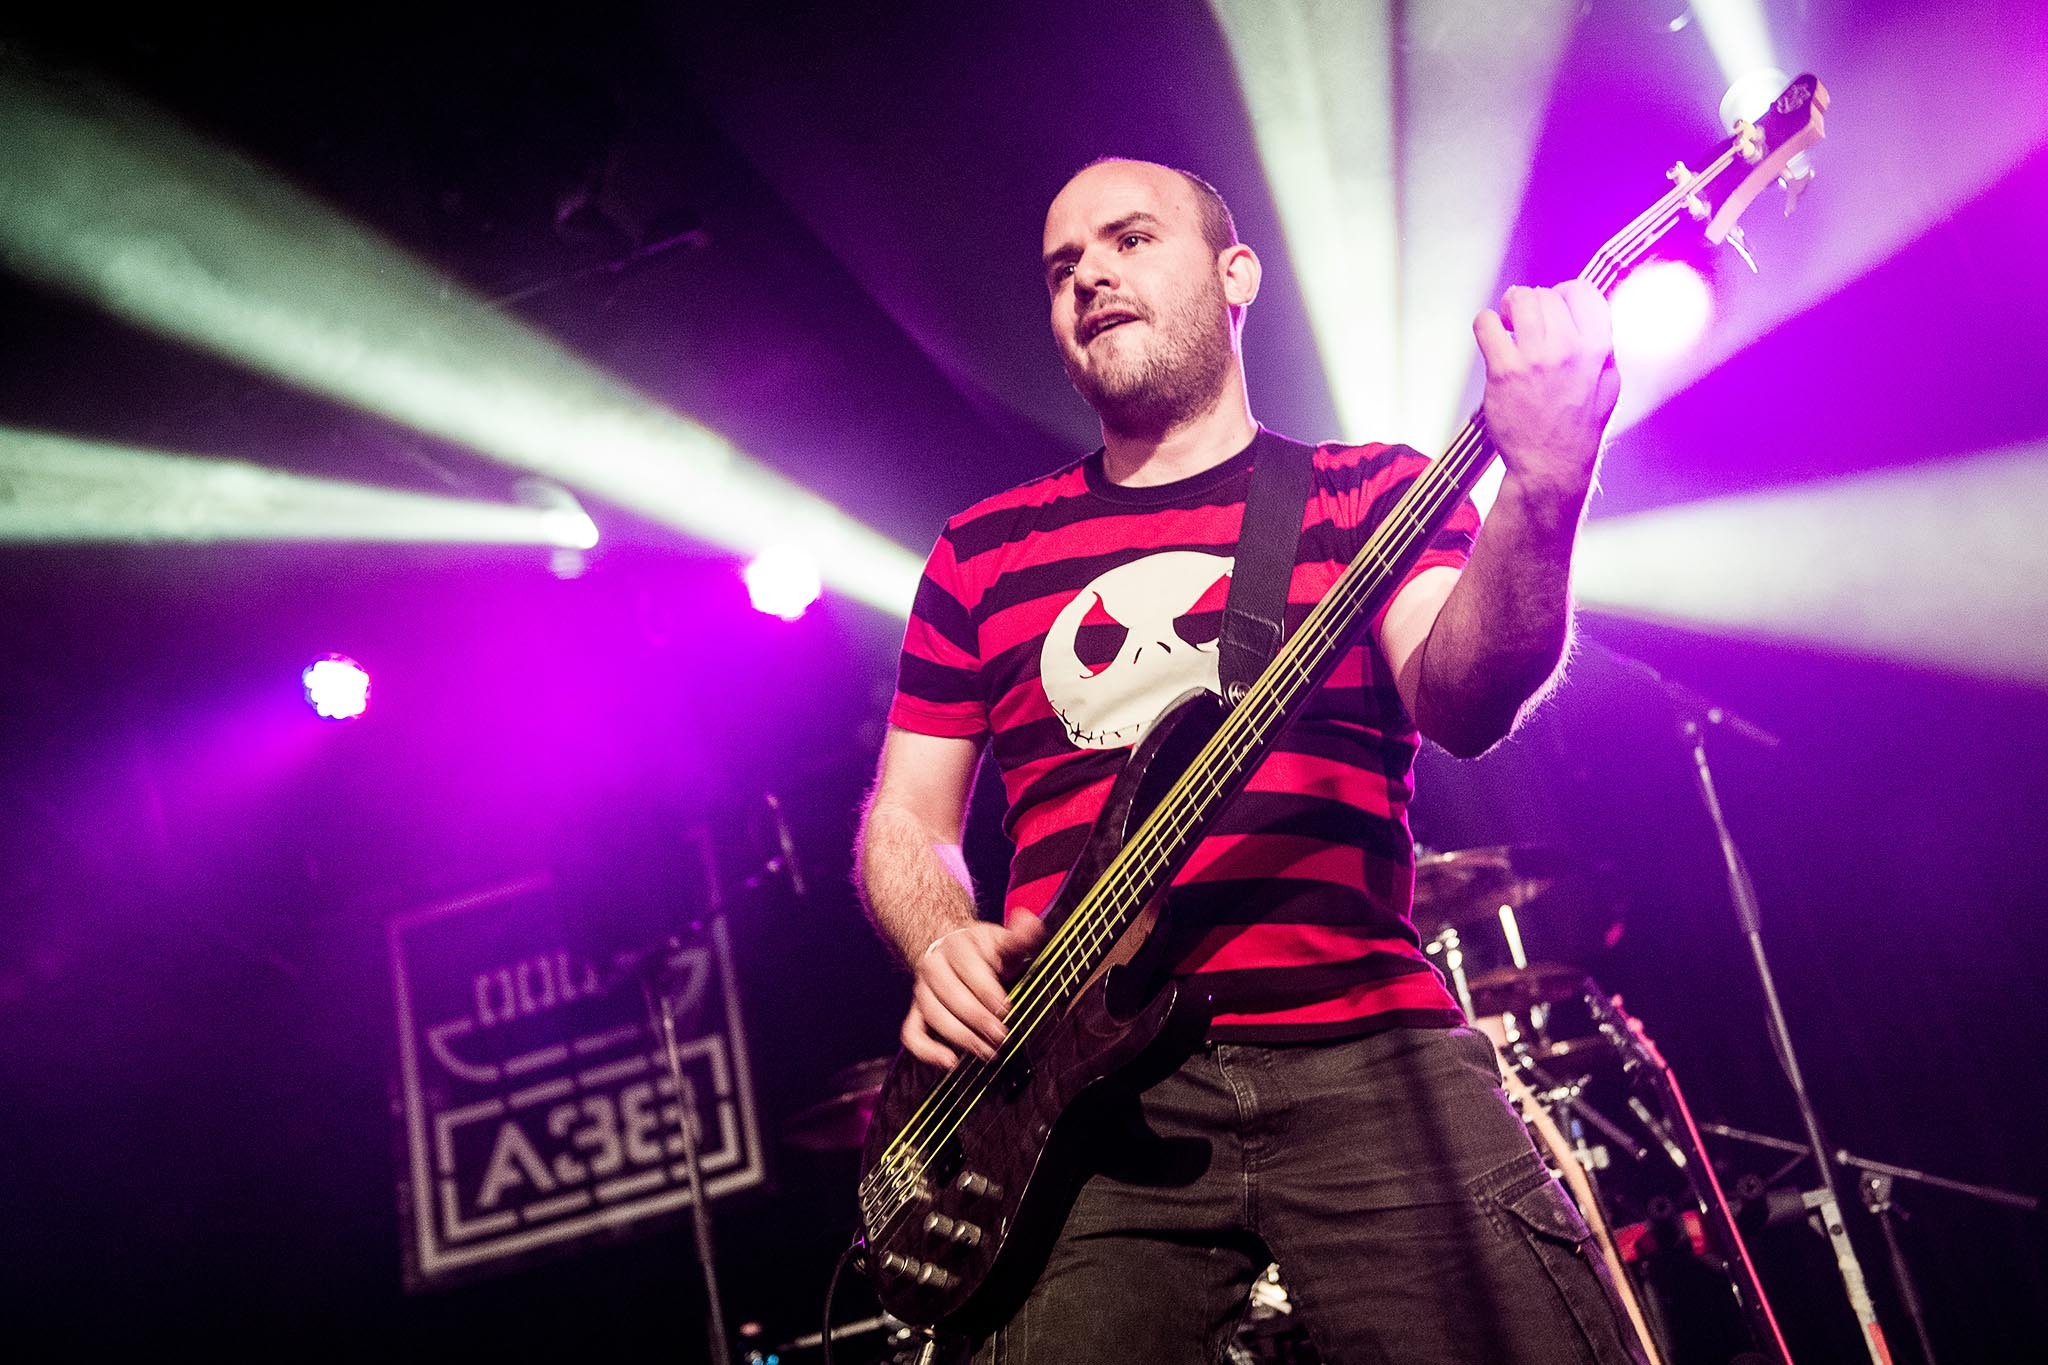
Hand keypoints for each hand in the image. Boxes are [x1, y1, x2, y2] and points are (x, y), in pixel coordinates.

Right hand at [900, 911, 1047, 1068]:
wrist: (951, 949)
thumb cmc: (983, 950)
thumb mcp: (1002, 939)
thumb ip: (1020, 936)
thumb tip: (1029, 923)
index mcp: (956, 945)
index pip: (969, 968)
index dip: (986, 990)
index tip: (1005, 1008)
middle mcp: (933, 966)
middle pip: (950, 994)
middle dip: (976, 1017)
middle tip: (1001, 1035)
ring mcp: (922, 991)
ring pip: (932, 1014)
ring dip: (960, 1036)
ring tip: (986, 1051)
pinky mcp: (916, 1012)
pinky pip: (912, 1034)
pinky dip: (927, 1051)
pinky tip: (950, 1062)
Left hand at [1473, 280, 1620, 507]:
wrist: (1550, 466)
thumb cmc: (1577, 428)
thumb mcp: (1608, 385)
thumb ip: (1602, 347)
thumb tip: (1590, 314)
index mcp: (1597, 349)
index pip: (1583, 291)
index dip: (1565, 294)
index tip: (1556, 306)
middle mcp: (1568, 349)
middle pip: (1546, 294)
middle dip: (1534, 304)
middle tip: (1527, 324)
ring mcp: (1534, 359)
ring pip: (1517, 300)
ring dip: (1510, 308)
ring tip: (1509, 326)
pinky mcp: (1504, 371)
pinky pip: (1485, 324)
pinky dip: (1485, 324)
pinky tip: (1493, 339)